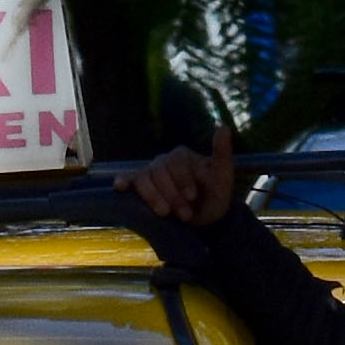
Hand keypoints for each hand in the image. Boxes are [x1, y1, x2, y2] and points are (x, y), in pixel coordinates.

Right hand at [113, 127, 241, 231]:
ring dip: (153, 197)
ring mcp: (150, 174)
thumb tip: (224, 127)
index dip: (183, 179)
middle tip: (185, 215)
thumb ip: (222, 153)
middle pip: (160, 172)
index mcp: (182, 156)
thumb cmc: (214, 194)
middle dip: (172, 194)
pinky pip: (129, 180)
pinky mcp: (141, 187)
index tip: (192, 197)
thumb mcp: (223, 175)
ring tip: (165, 214)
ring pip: (144, 178)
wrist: (206, 217)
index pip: (177, 162)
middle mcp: (164, 161)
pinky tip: (120, 186)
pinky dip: (123, 181)